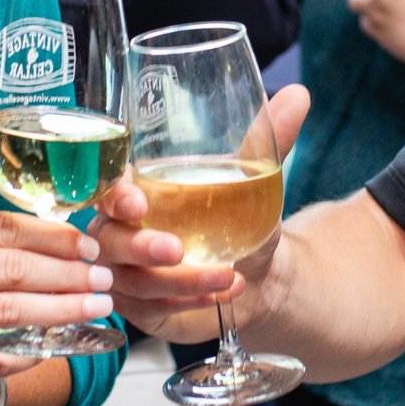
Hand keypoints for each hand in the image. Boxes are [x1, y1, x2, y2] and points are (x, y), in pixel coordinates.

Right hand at [0, 207, 112, 385]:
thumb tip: (50, 239)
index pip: (5, 228)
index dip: (55, 238)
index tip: (89, 246)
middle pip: (13, 270)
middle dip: (68, 276)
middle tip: (104, 280)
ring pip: (8, 313)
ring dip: (60, 312)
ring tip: (94, 308)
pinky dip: (27, 352)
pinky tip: (54, 347)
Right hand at [93, 85, 310, 339]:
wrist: (259, 273)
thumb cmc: (240, 216)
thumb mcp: (255, 177)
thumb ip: (268, 138)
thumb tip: (298, 94)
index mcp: (136, 190)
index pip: (106, 191)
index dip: (115, 197)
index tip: (137, 203)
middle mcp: (121, 231)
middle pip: (108, 240)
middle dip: (139, 246)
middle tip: (175, 248)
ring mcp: (126, 273)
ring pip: (131, 281)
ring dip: (178, 281)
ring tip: (226, 274)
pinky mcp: (140, 309)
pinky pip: (150, 311)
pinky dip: (188, 302)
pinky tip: (224, 290)